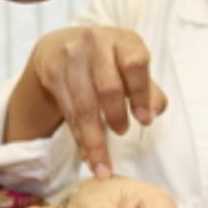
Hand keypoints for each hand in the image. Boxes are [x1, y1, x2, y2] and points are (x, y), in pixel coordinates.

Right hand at [28, 27, 166, 176]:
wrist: (59, 46)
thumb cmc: (106, 59)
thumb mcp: (129, 64)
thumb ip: (147, 88)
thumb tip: (155, 111)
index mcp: (123, 40)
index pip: (135, 64)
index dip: (140, 94)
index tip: (145, 120)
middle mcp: (95, 43)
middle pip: (108, 87)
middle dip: (116, 116)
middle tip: (123, 132)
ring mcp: (70, 58)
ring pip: (84, 107)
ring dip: (95, 142)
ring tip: (104, 167)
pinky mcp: (52, 74)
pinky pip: (68, 114)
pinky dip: (80, 140)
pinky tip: (89, 158)